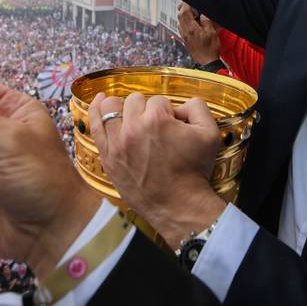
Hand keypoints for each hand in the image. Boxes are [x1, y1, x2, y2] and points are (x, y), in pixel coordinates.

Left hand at [88, 92, 224, 247]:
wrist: (179, 205)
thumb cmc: (194, 172)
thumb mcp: (210, 134)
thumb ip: (197, 107)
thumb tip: (180, 105)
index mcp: (157, 120)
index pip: (158, 100)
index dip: (167, 112)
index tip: (172, 127)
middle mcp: (133, 128)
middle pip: (134, 100)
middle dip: (146, 109)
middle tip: (155, 127)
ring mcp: (116, 142)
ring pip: (111, 107)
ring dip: (122, 107)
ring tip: (129, 112)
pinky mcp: (107, 156)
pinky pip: (95, 125)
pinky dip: (96, 110)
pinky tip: (100, 100)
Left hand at [177, 3, 220, 64]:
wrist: (207, 63)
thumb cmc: (210, 50)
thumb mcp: (212, 33)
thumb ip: (206, 21)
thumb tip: (202, 14)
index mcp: (192, 29)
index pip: (185, 12)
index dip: (187, 4)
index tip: (190, 0)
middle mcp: (185, 32)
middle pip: (180, 15)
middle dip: (183, 8)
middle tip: (190, 4)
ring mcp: (184, 36)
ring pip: (179, 21)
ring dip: (183, 15)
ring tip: (192, 13)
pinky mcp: (185, 40)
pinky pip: (181, 28)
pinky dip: (184, 22)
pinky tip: (191, 23)